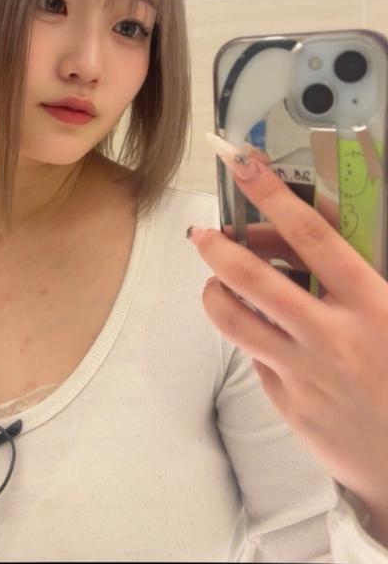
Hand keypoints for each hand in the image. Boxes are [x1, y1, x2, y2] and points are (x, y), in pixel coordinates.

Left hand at [189, 134, 387, 541]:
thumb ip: (356, 273)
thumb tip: (310, 230)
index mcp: (369, 302)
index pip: (311, 235)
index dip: (273, 196)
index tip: (244, 167)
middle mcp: (331, 334)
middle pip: (256, 279)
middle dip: (219, 249)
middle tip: (202, 235)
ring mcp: (304, 371)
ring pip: (236, 320)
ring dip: (216, 293)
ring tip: (215, 282)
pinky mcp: (287, 403)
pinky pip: (255, 357)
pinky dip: (251, 336)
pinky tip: (260, 332)